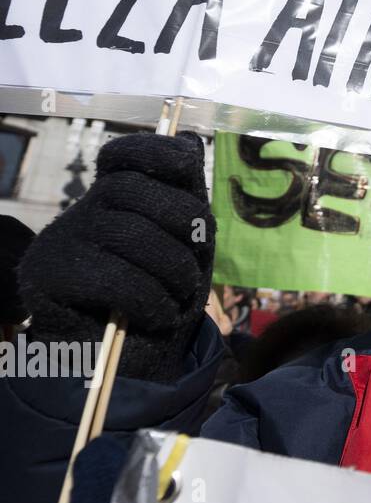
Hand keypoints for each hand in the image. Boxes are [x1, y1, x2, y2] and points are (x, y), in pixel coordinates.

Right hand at [19, 132, 215, 382]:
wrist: (125, 361)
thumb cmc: (161, 297)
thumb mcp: (185, 248)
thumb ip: (187, 201)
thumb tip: (192, 142)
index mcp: (118, 196)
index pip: (127, 154)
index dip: (157, 152)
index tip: (186, 171)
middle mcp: (83, 209)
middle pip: (137, 191)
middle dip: (185, 228)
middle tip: (194, 267)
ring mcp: (59, 239)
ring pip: (130, 234)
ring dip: (173, 271)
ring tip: (178, 296)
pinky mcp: (44, 275)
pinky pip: (112, 277)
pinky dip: (150, 300)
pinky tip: (157, 314)